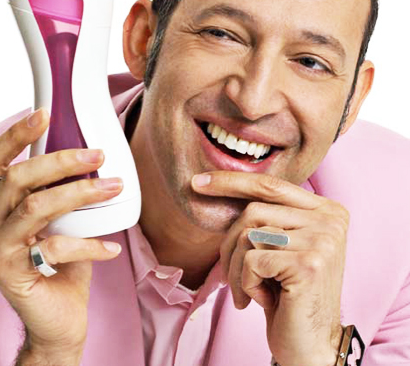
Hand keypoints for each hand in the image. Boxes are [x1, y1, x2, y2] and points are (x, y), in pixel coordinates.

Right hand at [0, 108, 123, 364]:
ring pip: (36, 207)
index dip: (15, 135)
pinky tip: (111, 248)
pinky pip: (54, 248)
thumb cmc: (62, 264)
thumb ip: (64, 191)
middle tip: (98, 155)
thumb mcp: (63, 220)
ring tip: (113, 187)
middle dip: (61, 161)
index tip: (45, 114)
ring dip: (80, 193)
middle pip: (18, 178)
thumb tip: (94, 155)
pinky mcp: (9, 273)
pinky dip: (88, 244)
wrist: (57, 320)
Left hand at [192, 171, 347, 365]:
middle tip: (228, 276)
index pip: (270, 185)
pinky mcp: (309, 263)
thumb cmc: (287, 294)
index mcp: (326, 209)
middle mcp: (330, 219)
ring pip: (248, 235)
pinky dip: (246, 283)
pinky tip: (262, 299)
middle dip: (229, 244)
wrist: (310, 345)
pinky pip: (251, 261)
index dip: (231, 182)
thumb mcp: (279, 247)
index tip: (197, 182)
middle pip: (253, 211)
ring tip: (247, 291)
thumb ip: (264, 216)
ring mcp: (323, 240)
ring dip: (236, 268)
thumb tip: (211, 183)